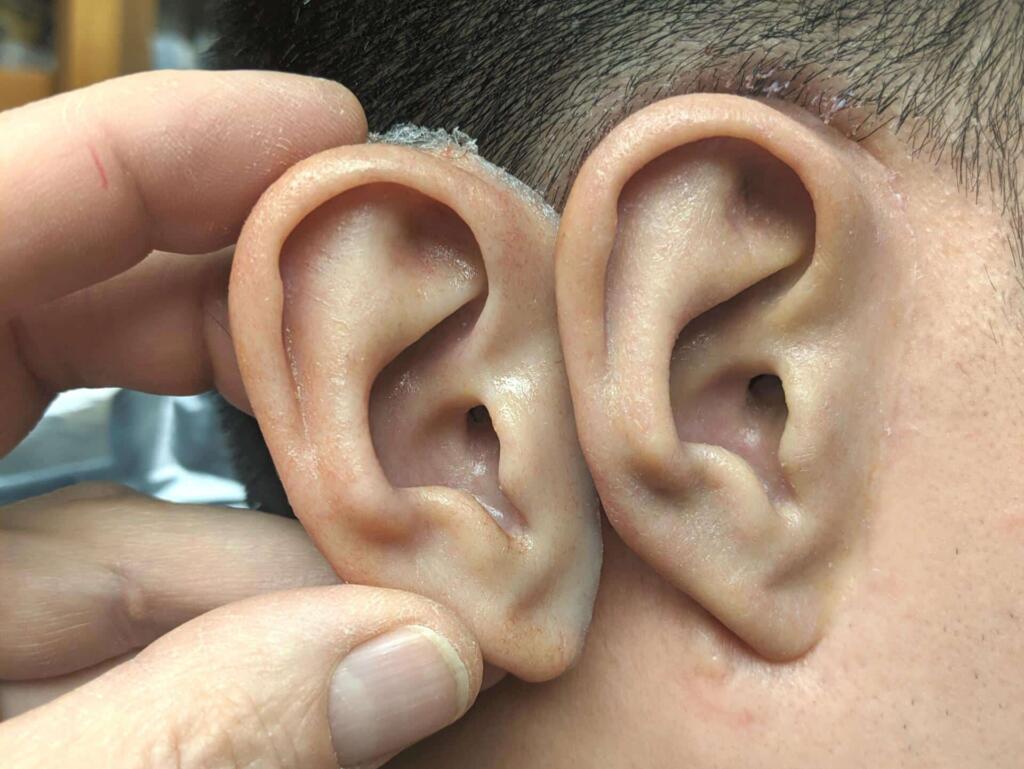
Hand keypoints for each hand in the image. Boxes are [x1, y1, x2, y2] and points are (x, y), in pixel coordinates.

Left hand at [0, 71, 482, 767]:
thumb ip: (184, 737)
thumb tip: (411, 664)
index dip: (175, 148)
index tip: (333, 135)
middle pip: (73, 322)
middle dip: (259, 330)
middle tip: (406, 332)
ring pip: (115, 493)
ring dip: (275, 525)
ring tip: (411, 549)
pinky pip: (101, 607)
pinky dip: (222, 621)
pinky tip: (337, 646)